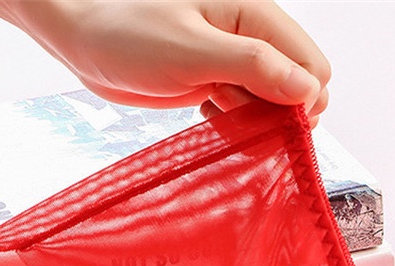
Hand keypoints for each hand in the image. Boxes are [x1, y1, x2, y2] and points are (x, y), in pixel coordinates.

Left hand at [0, 0, 330, 124]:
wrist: (82, 41)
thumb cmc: (127, 36)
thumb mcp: (193, 52)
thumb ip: (255, 67)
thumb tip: (309, 89)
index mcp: (253, 14)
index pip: (312, 64)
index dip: (303, 99)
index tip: (276, 122)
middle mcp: (250, 36)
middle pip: (299, 85)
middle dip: (282, 112)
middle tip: (244, 120)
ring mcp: (235, 61)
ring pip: (274, 102)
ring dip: (258, 120)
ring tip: (220, 115)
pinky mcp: (217, 82)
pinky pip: (248, 110)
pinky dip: (237, 122)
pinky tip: (210, 117)